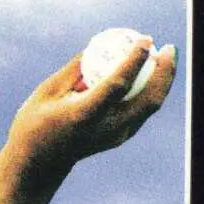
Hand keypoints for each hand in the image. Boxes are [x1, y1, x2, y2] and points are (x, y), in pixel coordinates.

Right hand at [6, 39, 176, 190]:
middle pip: (149, 99)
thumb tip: (98, 46)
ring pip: (150, 106)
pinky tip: (149, 73)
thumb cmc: (35, 124)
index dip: (136, 59)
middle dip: (165, 71)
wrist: (37, 164)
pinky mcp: (119, 138)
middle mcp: (106, 128)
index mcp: (85, 114)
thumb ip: (75, 69)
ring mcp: (116, 136)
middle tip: (168, 47)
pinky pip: (142, 110)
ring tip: (162, 56)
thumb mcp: (48, 91)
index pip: (119, 84)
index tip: (145, 39)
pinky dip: (149, 90)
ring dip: (161, 80)